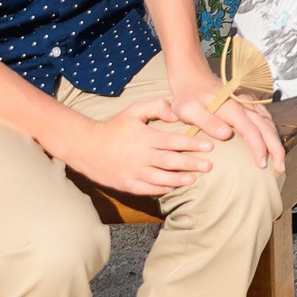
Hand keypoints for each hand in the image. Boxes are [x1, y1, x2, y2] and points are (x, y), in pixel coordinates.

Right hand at [58, 98, 217, 194]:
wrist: (86, 146)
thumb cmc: (115, 127)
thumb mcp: (134, 111)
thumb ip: (156, 107)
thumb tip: (175, 114)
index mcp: (145, 138)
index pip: (174, 142)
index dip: (193, 144)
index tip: (210, 146)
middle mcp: (141, 156)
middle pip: (170, 162)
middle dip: (191, 164)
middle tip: (209, 166)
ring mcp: (133, 172)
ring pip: (160, 178)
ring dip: (178, 180)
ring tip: (193, 179)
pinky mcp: (126, 184)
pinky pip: (146, 189)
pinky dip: (159, 189)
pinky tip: (171, 187)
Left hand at [167, 59, 280, 172]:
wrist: (193, 78)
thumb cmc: (188, 98)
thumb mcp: (189, 110)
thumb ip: (208, 122)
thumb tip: (226, 135)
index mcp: (231, 107)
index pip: (252, 130)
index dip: (259, 148)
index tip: (262, 165)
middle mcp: (245, 104)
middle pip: (267, 127)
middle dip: (276, 148)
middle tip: (280, 168)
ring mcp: (249, 102)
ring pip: (269, 123)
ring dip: (276, 142)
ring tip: (279, 160)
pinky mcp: (250, 103)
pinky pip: (266, 118)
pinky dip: (272, 132)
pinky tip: (272, 143)